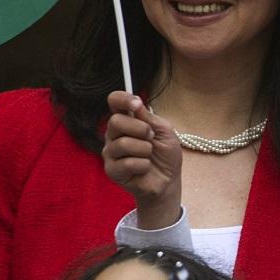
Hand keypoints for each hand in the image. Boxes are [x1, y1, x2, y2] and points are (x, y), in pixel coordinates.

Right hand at [103, 92, 183, 229]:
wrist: (169, 181)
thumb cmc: (166, 155)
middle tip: (151, 138)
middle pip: (116, 121)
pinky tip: (145, 168)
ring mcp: (110, 152)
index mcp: (126, 120)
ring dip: (145, 150)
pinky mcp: (112, 170)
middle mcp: (114, 134)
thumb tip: (135, 102)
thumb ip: (149, 117)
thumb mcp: (164, 131)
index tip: (136, 104)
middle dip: (141, 130)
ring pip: (123, 143)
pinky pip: (126, 163)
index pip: (114, 101)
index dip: (123, 99)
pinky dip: (143, 165)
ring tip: (149, 155)